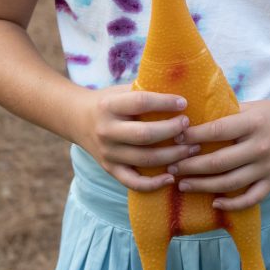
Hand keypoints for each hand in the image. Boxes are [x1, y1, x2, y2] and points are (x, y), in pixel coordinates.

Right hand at [73, 87, 199, 191]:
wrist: (77, 119)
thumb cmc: (109, 102)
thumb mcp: (121, 90)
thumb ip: (145, 90)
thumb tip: (181, 85)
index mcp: (110, 106)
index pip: (141, 102)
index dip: (165, 103)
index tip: (184, 103)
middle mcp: (107, 130)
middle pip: (144, 134)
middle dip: (172, 131)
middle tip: (189, 126)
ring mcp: (108, 153)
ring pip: (144, 159)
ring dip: (173, 156)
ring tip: (192, 148)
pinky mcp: (110, 169)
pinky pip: (133, 182)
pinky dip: (153, 184)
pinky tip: (171, 178)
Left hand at [168, 100, 269, 210]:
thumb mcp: (250, 107)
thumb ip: (225, 113)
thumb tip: (189, 117)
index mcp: (253, 123)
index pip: (216, 131)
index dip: (192, 137)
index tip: (174, 138)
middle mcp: (260, 147)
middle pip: (218, 162)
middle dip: (189, 166)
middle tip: (171, 166)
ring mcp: (267, 167)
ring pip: (229, 183)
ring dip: (202, 186)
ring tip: (182, 184)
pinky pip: (250, 198)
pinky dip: (231, 203)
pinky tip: (214, 201)